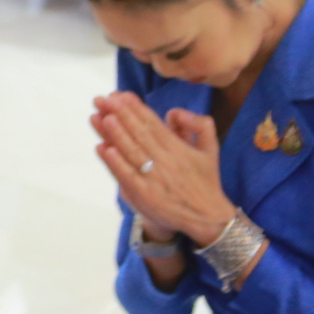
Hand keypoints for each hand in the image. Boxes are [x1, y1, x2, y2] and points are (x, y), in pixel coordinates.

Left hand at [91, 92, 236, 245]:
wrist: (208, 218)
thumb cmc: (205, 181)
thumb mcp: (211, 149)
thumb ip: (200, 125)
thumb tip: (173, 112)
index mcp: (179, 149)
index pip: (153, 124)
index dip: (136, 108)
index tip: (121, 95)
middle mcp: (166, 161)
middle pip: (140, 134)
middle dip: (121, 114)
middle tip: (104, 99)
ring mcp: (153, 179)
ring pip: (132, 152)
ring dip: (115, 134)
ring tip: (102, 117)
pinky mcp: (144, 195)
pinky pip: (127, 175)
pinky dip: (115, 162)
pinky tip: (104, 148)